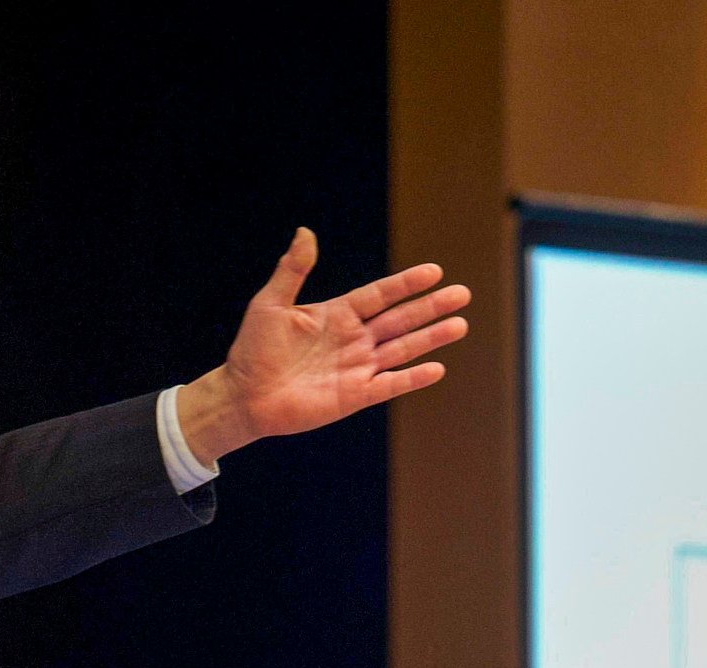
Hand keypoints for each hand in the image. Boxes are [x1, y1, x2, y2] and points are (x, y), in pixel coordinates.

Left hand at [172, 227, 468, 466]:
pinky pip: (390, 384)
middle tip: (462, 294)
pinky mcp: (354, 396)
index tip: (434, 271)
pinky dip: (412, 377)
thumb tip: (305, 232)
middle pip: (400, 320)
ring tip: (460, 324)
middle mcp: (352, 339)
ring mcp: (356, 368)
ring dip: (431, 338)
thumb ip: (292, 270)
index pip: (380, 295)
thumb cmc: (252, 349)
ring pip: (402, 349)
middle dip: (430, 308)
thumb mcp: (270, 303)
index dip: (406, 284)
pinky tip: (437, 368)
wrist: (244, 396)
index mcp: (336, 314)